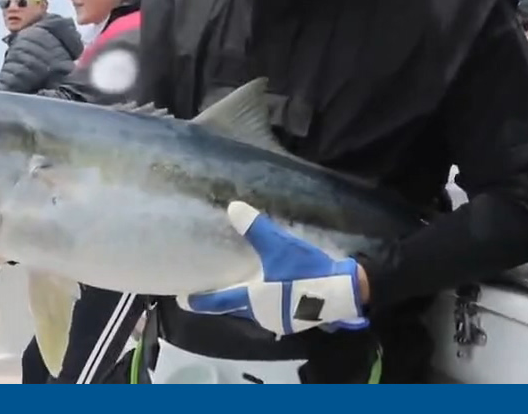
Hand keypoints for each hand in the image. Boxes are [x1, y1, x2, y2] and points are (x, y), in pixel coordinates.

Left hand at [177, 201, 368, 336]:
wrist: (344, 294)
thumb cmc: (306, 271)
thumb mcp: (280, 246)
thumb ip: (257, 229)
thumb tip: (232, 207)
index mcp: (252, 299)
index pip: (218, 301)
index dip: (201, 300)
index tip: (184, 300)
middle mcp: (261, 314)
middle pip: (237, 308)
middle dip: (226, 300)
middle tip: (215, 290)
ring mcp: (280, 320)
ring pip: (257, 311)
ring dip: (249, 301)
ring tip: (245, 288)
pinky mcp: (298, 320)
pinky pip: (276, 311)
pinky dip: (270, 302)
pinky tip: (276, 292)